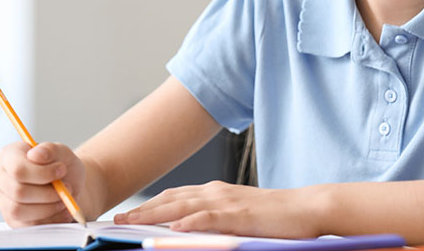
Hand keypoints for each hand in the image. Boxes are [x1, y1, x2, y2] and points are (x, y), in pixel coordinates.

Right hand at [0, 141, 85, 226]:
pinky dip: (48, 219)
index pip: (17, 169)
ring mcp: (3, 199)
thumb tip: (35, 154)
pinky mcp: (11, 219)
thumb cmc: (61, 166)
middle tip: (67, 188)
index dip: (42, 173)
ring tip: (64, 200)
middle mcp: (0, 177)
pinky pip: (26, 225)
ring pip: (18, 210)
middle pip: (18, 191)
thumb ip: (50, 149)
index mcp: (9, 155)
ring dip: (47, 208)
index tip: (62, 171)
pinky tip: (61, 210)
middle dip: (48, 193)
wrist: (69, 184)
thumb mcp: (62, 152)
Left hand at [113, 180, 322, 237]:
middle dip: (142, 210)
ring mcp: (228, 201)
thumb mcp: (239, 215)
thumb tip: (186, 231)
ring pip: (182, 205)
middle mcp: (217, 192)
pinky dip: (190, 221)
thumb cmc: (276, 216)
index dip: (149, 205)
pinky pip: (209, 217)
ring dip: (154, 214)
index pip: (174, 196)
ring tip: (130, 222)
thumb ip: (214, 220)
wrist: (307, 208)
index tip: (127, 215)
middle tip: (116, 220)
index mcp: (216, 192)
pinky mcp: (240, 214)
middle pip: (171, 199)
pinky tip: (173, 228)